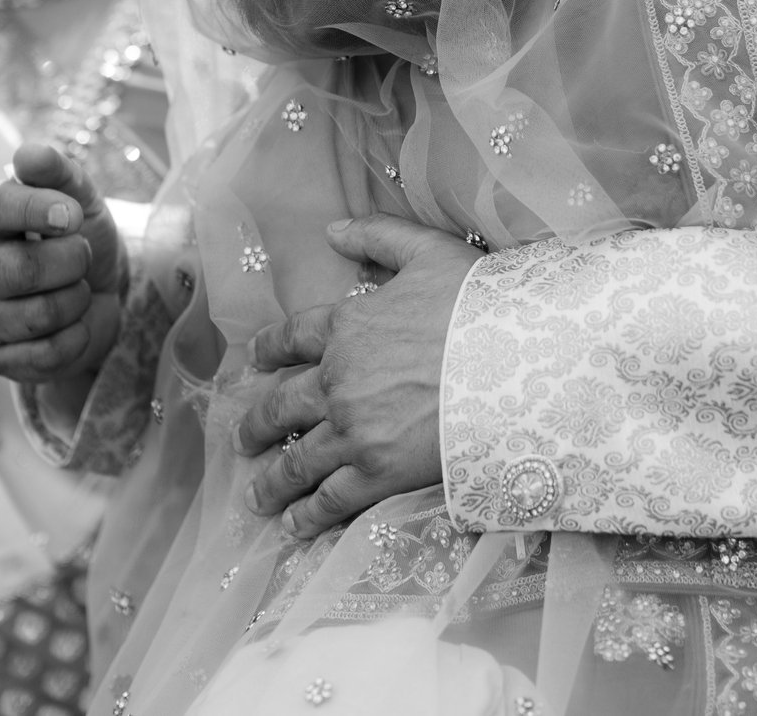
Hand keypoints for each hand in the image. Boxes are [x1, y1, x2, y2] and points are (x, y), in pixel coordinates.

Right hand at [0, 145, 128, 383]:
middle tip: (82, 255)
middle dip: (73, 261)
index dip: (38, 210)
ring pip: (42, 313)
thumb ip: (57, 171)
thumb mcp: (78, 197)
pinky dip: (78, 336)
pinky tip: (71, 324)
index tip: (72, 216)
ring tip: (74, 289)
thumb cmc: (77, 238)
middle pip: (22, 270)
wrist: (99, 296)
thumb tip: (29, 154)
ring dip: (78, 299)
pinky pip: (50, 352)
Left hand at [234, 215, 482, 538]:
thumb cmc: (477, 304)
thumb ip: (377, 235)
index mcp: (346, 326)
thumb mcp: (428, 251)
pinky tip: (292, 526)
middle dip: (257, 425)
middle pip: (281, 405)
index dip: (267, 350)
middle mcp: (336, 380)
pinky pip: (330, 498)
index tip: (252, 362)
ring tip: (255, 496)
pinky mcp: (377, 472)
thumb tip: (331, 230)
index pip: (291, 337)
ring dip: (272, 480)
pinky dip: (307, 515)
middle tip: (242, 439)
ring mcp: (353, 430)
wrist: (515, 363)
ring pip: (297, 460)